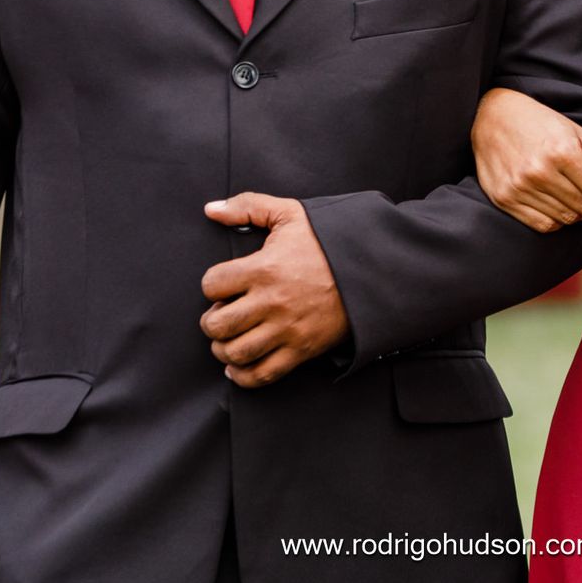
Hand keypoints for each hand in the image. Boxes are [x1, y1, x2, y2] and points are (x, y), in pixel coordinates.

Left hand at [200, 194, 348, 387]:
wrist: (371, 269)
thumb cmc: (327, 241)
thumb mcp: (289, 213)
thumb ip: (247, 206)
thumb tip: (210, 209)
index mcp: (264, 268)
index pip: (211, 285)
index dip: (212, 285)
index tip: (223, 285)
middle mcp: (272, 302)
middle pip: (217, 325)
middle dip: (211, 322)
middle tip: (221, 314)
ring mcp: (287, 329)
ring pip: (236, 353)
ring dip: (223, 349)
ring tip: (229, 339)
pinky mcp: (302, 350)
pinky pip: (263, 375)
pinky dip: (243, 376)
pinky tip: (238, 366)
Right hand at [473, 87, 581, 231]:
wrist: (490, 117)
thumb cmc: (540, 123)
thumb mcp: (578, 134)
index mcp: (562, 151)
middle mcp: (540, 171)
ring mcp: (520, 187)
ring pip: (566, 219)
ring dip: (576, 211)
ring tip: (569, 192)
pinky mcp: (505, 199)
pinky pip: (544, 226)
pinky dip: (555, 220)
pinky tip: (553, 201)